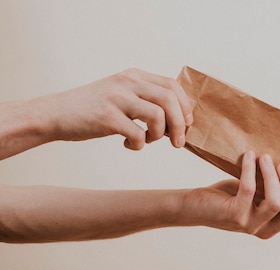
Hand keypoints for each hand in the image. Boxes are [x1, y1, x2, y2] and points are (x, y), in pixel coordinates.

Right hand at [42, 68, 193, 149]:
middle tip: (177, 143)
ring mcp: (116, 98)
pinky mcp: (106, 117)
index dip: (185, 107)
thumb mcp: (121, 95)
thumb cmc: (93, 110)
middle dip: (180, 125)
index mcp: (134, 76)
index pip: (172, 86)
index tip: (186, 125)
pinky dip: (139, 144)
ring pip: (158, 115)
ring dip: (159, 135)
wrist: (54, 115)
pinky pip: (138, 134)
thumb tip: (180, 120)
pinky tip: (129, 144)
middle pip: (170, 100)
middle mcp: (126, 83)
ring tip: (147, 140)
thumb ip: (146, 100)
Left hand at [182, 151, 279, 238]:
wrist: (195, 206)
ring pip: (275, 203)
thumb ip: (273, 187)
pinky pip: (249, 189)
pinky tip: (250, 157)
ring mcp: (250, 225)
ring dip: (272, 176)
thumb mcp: (256, 194)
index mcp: (274, 225)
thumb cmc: (228, 196)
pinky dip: (251, 170)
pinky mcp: (234, 216)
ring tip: (265, 157)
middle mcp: (265, 230)